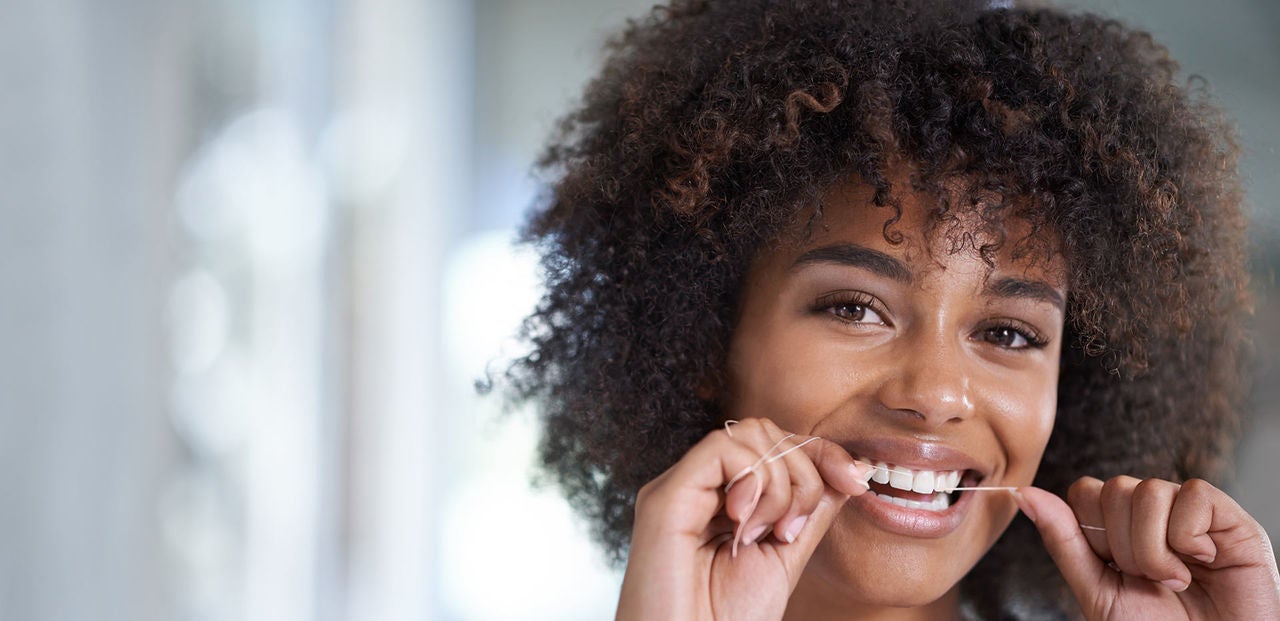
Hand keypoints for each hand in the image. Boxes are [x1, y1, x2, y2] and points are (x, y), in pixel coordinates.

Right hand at [615, 418, 870, 619]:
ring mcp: (679, 488)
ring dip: (780, 483)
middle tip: (792, 528)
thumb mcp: (785, 557)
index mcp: (722, 498)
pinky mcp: (665, 496)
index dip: (821, 454)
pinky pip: (722, 448)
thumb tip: (850, 470)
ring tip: (767, 533)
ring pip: (749, 434)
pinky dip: (753, 480)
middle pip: (765, 431)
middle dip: (804, 470)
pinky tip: (744, 524)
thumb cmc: (725, 620)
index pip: (775, 444)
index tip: (856, 482)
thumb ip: (810, 512)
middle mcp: (697, 486)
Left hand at [1016, 477, 1279, 619]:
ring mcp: (1189, 512)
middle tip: (1150, 580)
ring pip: (1149, 490)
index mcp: (1119, 529)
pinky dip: (1191, 537)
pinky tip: (1204, 563)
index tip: (1115, 569)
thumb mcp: (1098, 591)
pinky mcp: (1228, 516)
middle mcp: (1153, 515)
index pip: (1085, 492)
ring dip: (1155, 548)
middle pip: (1114, 489)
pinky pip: (1193, 494)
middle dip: (1124, 546)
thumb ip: (1063, 541)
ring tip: (1176, 580)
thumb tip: (1025, 495)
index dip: (1092, 530)